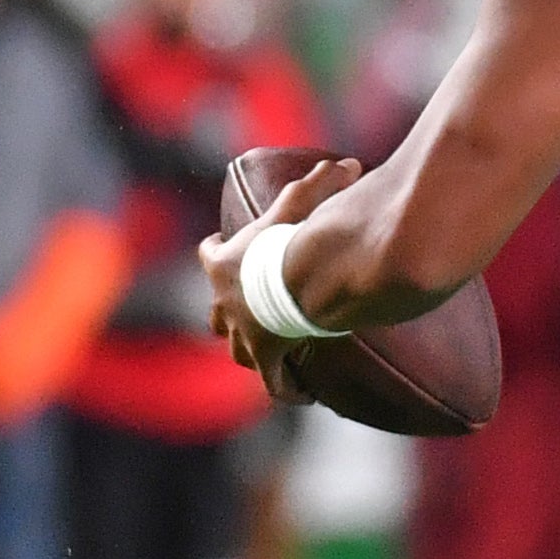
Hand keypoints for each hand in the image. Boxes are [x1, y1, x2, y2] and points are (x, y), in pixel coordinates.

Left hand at [198, 157, 361, 400]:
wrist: (285, 279)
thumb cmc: (286, 239)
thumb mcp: (299, 203)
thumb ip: (321, 181)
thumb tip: (349, 163)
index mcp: (222, 263)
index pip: (210, 254)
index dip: (216, 251)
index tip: (221, 247)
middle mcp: (224, 302)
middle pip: (217, 313)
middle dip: (228, 314)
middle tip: (246, 311)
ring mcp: (243, 333)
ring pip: (237, 351)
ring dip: (250, 350)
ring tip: (267, 353)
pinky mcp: (266, 356)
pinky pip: (277, 383)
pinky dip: (288, 389)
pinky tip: (303, 395)